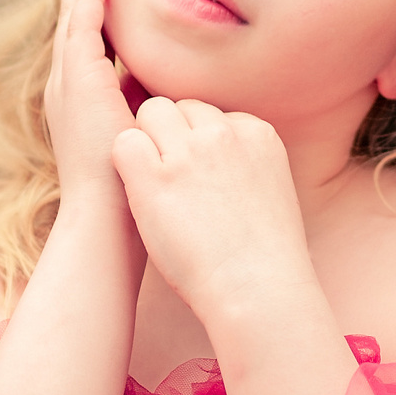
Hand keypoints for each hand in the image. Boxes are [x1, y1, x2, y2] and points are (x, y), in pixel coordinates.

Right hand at [43, 0, 140, 214]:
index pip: (90, 32)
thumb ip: (152, 108)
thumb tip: (177, 93)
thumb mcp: (144, 136)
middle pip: (75, 13)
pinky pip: (80, 33)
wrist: (110, 221)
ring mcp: (69, 85)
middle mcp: (69, 86)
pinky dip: (88, 3)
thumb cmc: (132, 191)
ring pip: (75, 15)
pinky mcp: (78, 88)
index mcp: (84, 96)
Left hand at [113, 96, 314, 328]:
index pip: (210, 113)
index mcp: (257, 133)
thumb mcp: (271, 189)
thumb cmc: (264, 256)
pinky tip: (137, 191)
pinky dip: (125, 163)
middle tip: (168, 177)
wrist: (258, 289)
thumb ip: (243, 161)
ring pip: (150, 114)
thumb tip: (213, 160)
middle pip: (178, 106)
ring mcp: (188, 153)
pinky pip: (124, 143)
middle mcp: (223, 133)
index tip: (197, 174)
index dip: (195, 140)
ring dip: (146, 143)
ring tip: (153, 185)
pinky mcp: (154, 177)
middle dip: (168, 133)